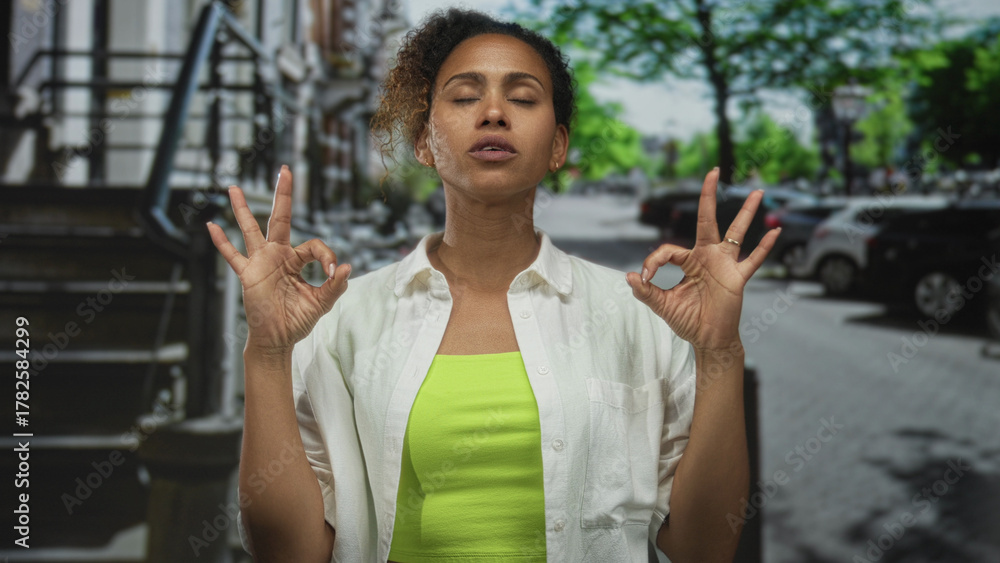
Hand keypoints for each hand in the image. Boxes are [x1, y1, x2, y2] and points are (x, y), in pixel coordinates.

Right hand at [206, 165, 350, 352]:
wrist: (277, 339)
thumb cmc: (298, 320)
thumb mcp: (321, 303)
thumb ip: (335, 286)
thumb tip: (347, 267)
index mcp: (297, 260)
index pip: (314, 245)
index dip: (327, 256)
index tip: (334, 271)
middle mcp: (278, 256)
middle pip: (281, 219)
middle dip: (284, 195)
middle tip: (286, 171)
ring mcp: (261, 263)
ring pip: (251, 230)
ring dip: (243, 209)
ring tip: (235, 187)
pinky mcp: (248, 275)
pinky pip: (232, 256)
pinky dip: (222, 242)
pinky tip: (211, 225)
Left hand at [626, 168, 779, 350]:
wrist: (708, 340)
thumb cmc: (688, 321)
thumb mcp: (662, 305)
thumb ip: (646, 291)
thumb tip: (631, 276)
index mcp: (688, 262)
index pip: (669, 250)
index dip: (653, 261)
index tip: (644, 278)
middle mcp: (707, 257)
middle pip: (708, 221)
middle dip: (708, 196)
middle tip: (713, 171)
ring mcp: (725, 265)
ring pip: (736, 233)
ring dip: (746, 213)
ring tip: (756, 191)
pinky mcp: (738, 279)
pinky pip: (753, 260)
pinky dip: (764, 247)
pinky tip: (776, 231)